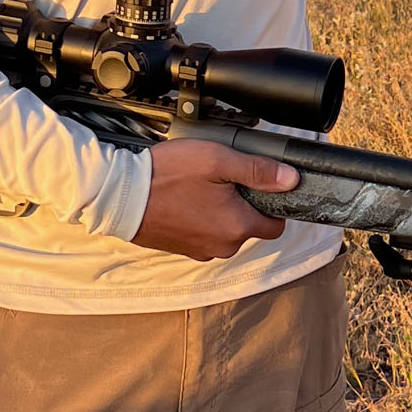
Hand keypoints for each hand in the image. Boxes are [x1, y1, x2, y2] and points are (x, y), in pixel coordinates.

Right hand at [130, 139, 297, 260]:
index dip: (274, 203)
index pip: (276, 225)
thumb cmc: (168, 176)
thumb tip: (291, 179)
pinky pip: (204, 233)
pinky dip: (202, 218)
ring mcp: (201, 251)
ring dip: (221, 210)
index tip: (262, 185)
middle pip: (250, 226)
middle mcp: (223, 247)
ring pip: (226, 230)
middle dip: (244, 204)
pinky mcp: (183, 249)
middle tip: (224, 177)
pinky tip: (187, 197)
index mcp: (238, 227)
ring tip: (201, 185)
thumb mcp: (218, 160)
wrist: (120, 195)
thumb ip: (258, 170)